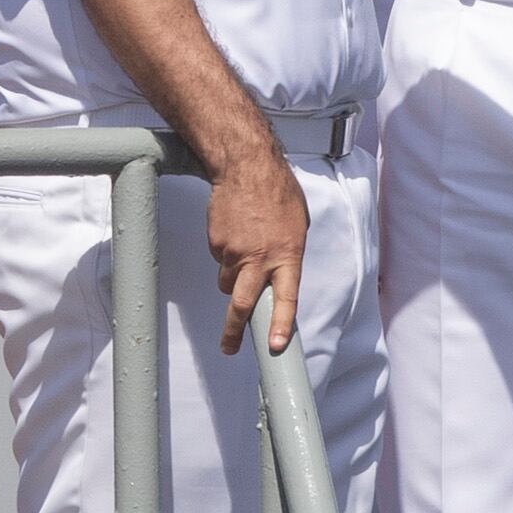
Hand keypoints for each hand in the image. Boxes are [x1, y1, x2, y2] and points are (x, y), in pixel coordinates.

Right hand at [207, 143, 308, 353]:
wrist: (245, 166)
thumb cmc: (277, 191)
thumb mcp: (297, 226)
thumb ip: (288, 255)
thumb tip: (280, 274)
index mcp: (287, 255)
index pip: (285, 298)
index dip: (280, 325)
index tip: (275, 346)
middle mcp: (259, 258)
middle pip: (243, 304)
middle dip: (234, 329)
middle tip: (230, 346)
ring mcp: (233, 252)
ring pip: (229, 281)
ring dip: (235, 276)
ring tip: (245, 248)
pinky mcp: (215, 243)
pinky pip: (220, 260)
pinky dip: (226, 253)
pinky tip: (235, 231)